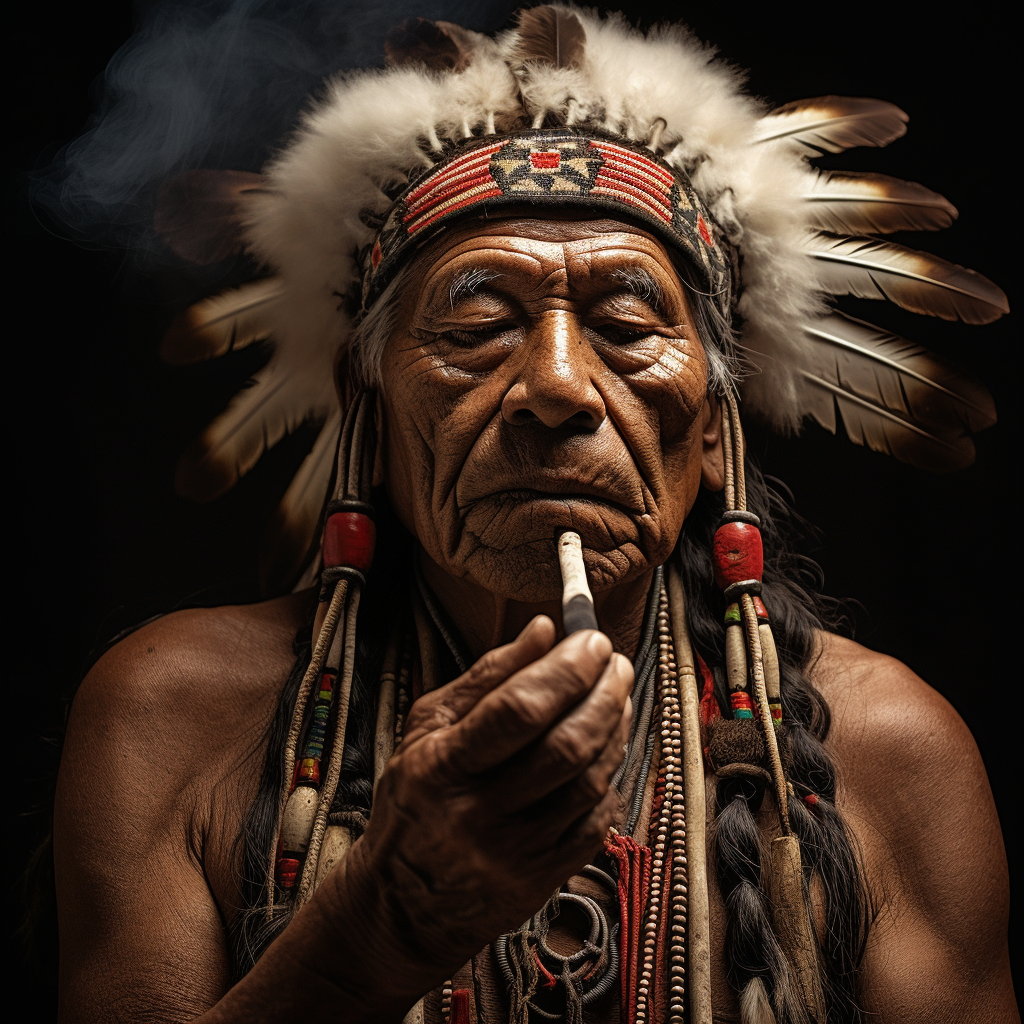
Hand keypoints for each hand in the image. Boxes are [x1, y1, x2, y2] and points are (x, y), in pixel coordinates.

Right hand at [337, 616, 632, 983]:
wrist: (404, 900)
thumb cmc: (416, 800)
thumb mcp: (428, 727)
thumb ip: (486, 675)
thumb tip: (543, 630)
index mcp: (442, 767)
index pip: (518, 710)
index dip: (565, 670)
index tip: (590, 641)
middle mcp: (478, 813)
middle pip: (565, 745)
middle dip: (604, 693)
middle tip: (614, 663)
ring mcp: (514, 851)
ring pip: (589, 781)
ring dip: (615, 730)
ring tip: (616, 699)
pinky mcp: (542, 877)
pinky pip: (597, 821)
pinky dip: (610, 778)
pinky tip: (605, 752)